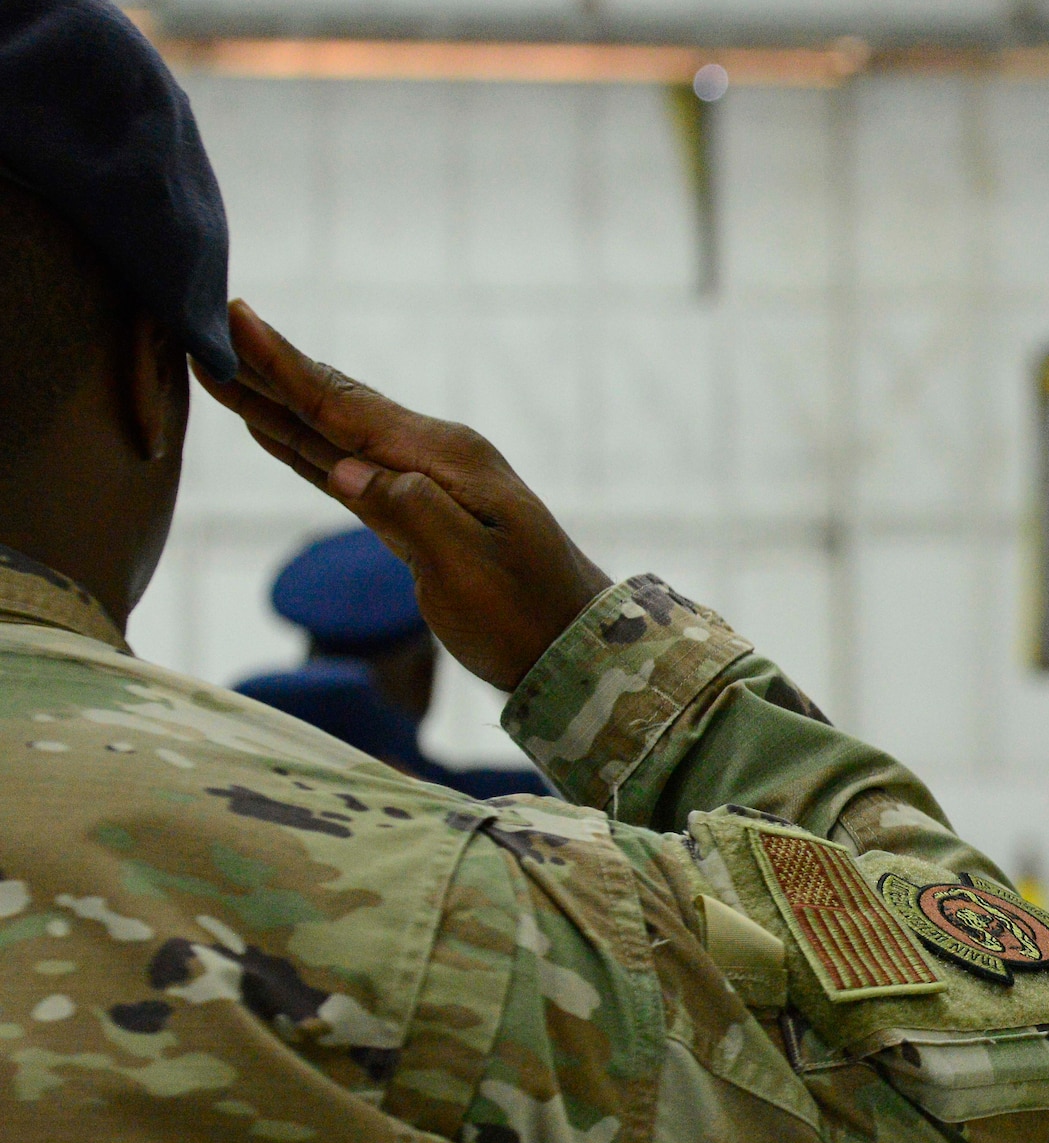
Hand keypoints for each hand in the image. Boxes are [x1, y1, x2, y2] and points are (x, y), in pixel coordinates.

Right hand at [197, 301, 611, 690]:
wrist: (572, 646)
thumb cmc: (524, 614)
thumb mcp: (467, 569)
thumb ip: (409, 512)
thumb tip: (345, 470)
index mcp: (444, 458)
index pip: (346, 406)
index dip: (286, 366)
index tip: (234, 316)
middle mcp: (432, 456)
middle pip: (332, 406)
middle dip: (268, 370)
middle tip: (203, 327)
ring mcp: (426, 480)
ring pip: (332, 433)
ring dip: (275, 403)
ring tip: (219, 368)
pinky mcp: (417, 511)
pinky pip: (346, 466)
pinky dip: (303, 444)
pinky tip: (272, 430)